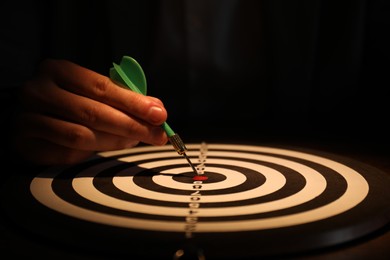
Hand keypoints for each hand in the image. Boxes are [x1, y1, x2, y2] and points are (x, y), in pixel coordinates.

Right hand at [12, 59, 168, 164]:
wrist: (27, 116)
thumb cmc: (67, 102)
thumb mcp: (92, 92)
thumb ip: (122, 98)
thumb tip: (157, 108)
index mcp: (58, 70)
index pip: (102, 87)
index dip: (134, 102)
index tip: (160, 114)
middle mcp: (40, 91)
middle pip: (94, 112)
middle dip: (132, 125)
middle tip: (157, 134)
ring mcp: (28, 117)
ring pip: (83, 135)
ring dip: (116, 141)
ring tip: (135, 141)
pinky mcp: (27, 143)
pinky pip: (68, 152)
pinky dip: (93, 152)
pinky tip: (108, 147)